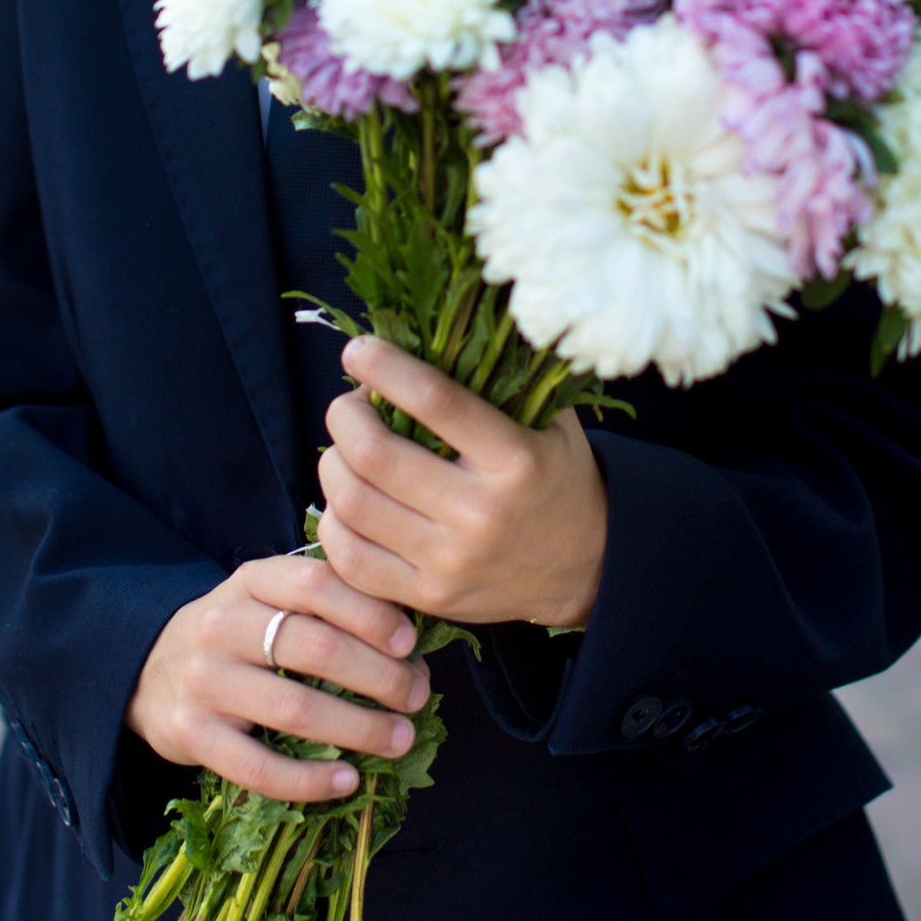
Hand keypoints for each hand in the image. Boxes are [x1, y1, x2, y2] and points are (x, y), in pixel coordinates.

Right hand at [125, 553, 429, 804]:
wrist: (148, 671)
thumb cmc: (237, 636)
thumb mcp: (270, 600)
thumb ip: (329, 606)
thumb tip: (411, 647)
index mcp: (253, 581)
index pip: (318, 584)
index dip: (372, 613)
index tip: (409, 643)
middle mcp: (224, 624)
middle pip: (317, 648)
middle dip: (380, 677)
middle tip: (416, 697)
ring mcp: (204, 680)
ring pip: (295, 709)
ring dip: (360, 729)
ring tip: (399, 739)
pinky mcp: (191, 733)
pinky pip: (259, 767)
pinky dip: (310, 780)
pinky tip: (347, 781)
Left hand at [317, 337, 606, 631]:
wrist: (587, 568)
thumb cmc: (557, 478)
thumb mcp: (551, 421)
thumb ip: (505, 378)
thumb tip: (442, 323)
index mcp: (515, 459)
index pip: (433, 399)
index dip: (383, 366)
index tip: (359, 350)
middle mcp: (480, 513)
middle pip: (375, 455)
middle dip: (344, 417)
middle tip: (350, 405)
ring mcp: (450, 561)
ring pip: (352, 505)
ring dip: (333, 464)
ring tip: (347, 449)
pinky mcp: (428, 596)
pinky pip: (350, 558)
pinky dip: (334, 521)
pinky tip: (348, 500)